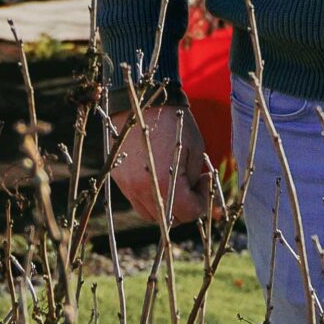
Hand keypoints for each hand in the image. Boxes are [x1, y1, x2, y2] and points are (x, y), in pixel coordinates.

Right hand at [110, 103, 213, 229]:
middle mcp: (142, 190)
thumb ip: (194, 179)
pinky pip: (138, 202)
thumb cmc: (173, 123)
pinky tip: (160, 178)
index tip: (203, 178)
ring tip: (175, 183)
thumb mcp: (195, 149)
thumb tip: (192, 196)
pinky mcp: (120, 180)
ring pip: (152, 216)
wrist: (140, 102)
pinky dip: (152, 198)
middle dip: (186, 206)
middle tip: (192, 183)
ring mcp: (128, 187)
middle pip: (170, 220)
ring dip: (168, 207)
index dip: (202, 200)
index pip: (189, 213)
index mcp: (164, 184)